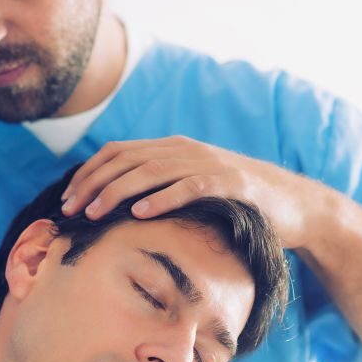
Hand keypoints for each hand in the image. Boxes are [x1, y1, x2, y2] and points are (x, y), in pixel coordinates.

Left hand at [60, 136, 322, 249]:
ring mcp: (210, 164)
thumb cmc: (234, 202)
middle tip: (71, 210)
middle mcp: (186, 150)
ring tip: (95, 213)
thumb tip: (116, 209)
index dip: (88, 173)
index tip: (67, 198)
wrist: (294, 204)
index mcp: (172, 148)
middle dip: (93, 184)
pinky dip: (164, 198)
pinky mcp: (232, 183)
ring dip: (119, 191)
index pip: (117, 152)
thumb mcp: (191, 189)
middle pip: (127, 160)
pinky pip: (191, 187)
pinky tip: (141, 213)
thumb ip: (159, 188)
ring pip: (153, 171)